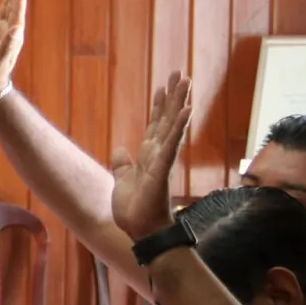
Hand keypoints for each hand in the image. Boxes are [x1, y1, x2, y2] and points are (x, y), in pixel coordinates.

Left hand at [110, 72, 191, 239]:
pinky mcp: (162, 169)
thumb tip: (119, 150)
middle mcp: (158, 154)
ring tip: (186, 81)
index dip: (159, 106)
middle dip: (173, 96)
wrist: (141, 231)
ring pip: (172, 125)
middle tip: (181, 73)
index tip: (163, 86)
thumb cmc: (135, 210)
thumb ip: (122, 165)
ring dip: (179, 102)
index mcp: (148, 157)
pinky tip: (186, 110)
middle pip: (166, 119)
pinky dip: (178, 127)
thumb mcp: (122, 180)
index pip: (155, 125)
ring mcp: (162, 160)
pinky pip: (172, 144)